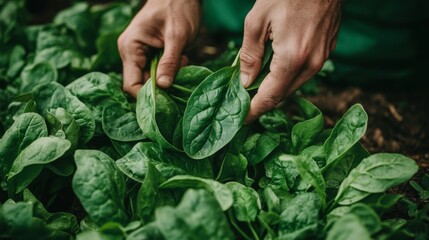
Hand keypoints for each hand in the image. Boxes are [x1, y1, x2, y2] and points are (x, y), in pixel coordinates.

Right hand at [118, 0, 200, 96]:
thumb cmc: (178, 7)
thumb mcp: (177, 36)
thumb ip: (170, 61)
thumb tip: (163, 86)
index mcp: (131, 47)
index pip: (131, 84)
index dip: (147, 95)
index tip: (167, 97)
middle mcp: (131, 53)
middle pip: (141, 83)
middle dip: (161, 85)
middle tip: (181, 73)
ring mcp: (140, 53)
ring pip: (151, 78)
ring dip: (168, 77)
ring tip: (183, 61)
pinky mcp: (150, 54)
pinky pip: (157, 70)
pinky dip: (170, 70)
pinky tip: (182, 59)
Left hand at [240, 0, 340, 122]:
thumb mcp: (257, 20)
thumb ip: (250, 54)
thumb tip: (246, 81)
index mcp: (292, 58)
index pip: (270, 96)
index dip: (254, 111)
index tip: (242, 120)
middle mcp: (311, 63)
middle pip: (283, 94)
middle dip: (263, 102)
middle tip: (245, 104)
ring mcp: (322, 57)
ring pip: (295, 85)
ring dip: (276, 89)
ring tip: (256, 88)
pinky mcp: (326, 50)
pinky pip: (304, 72)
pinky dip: (288, 76)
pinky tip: (275, 69)